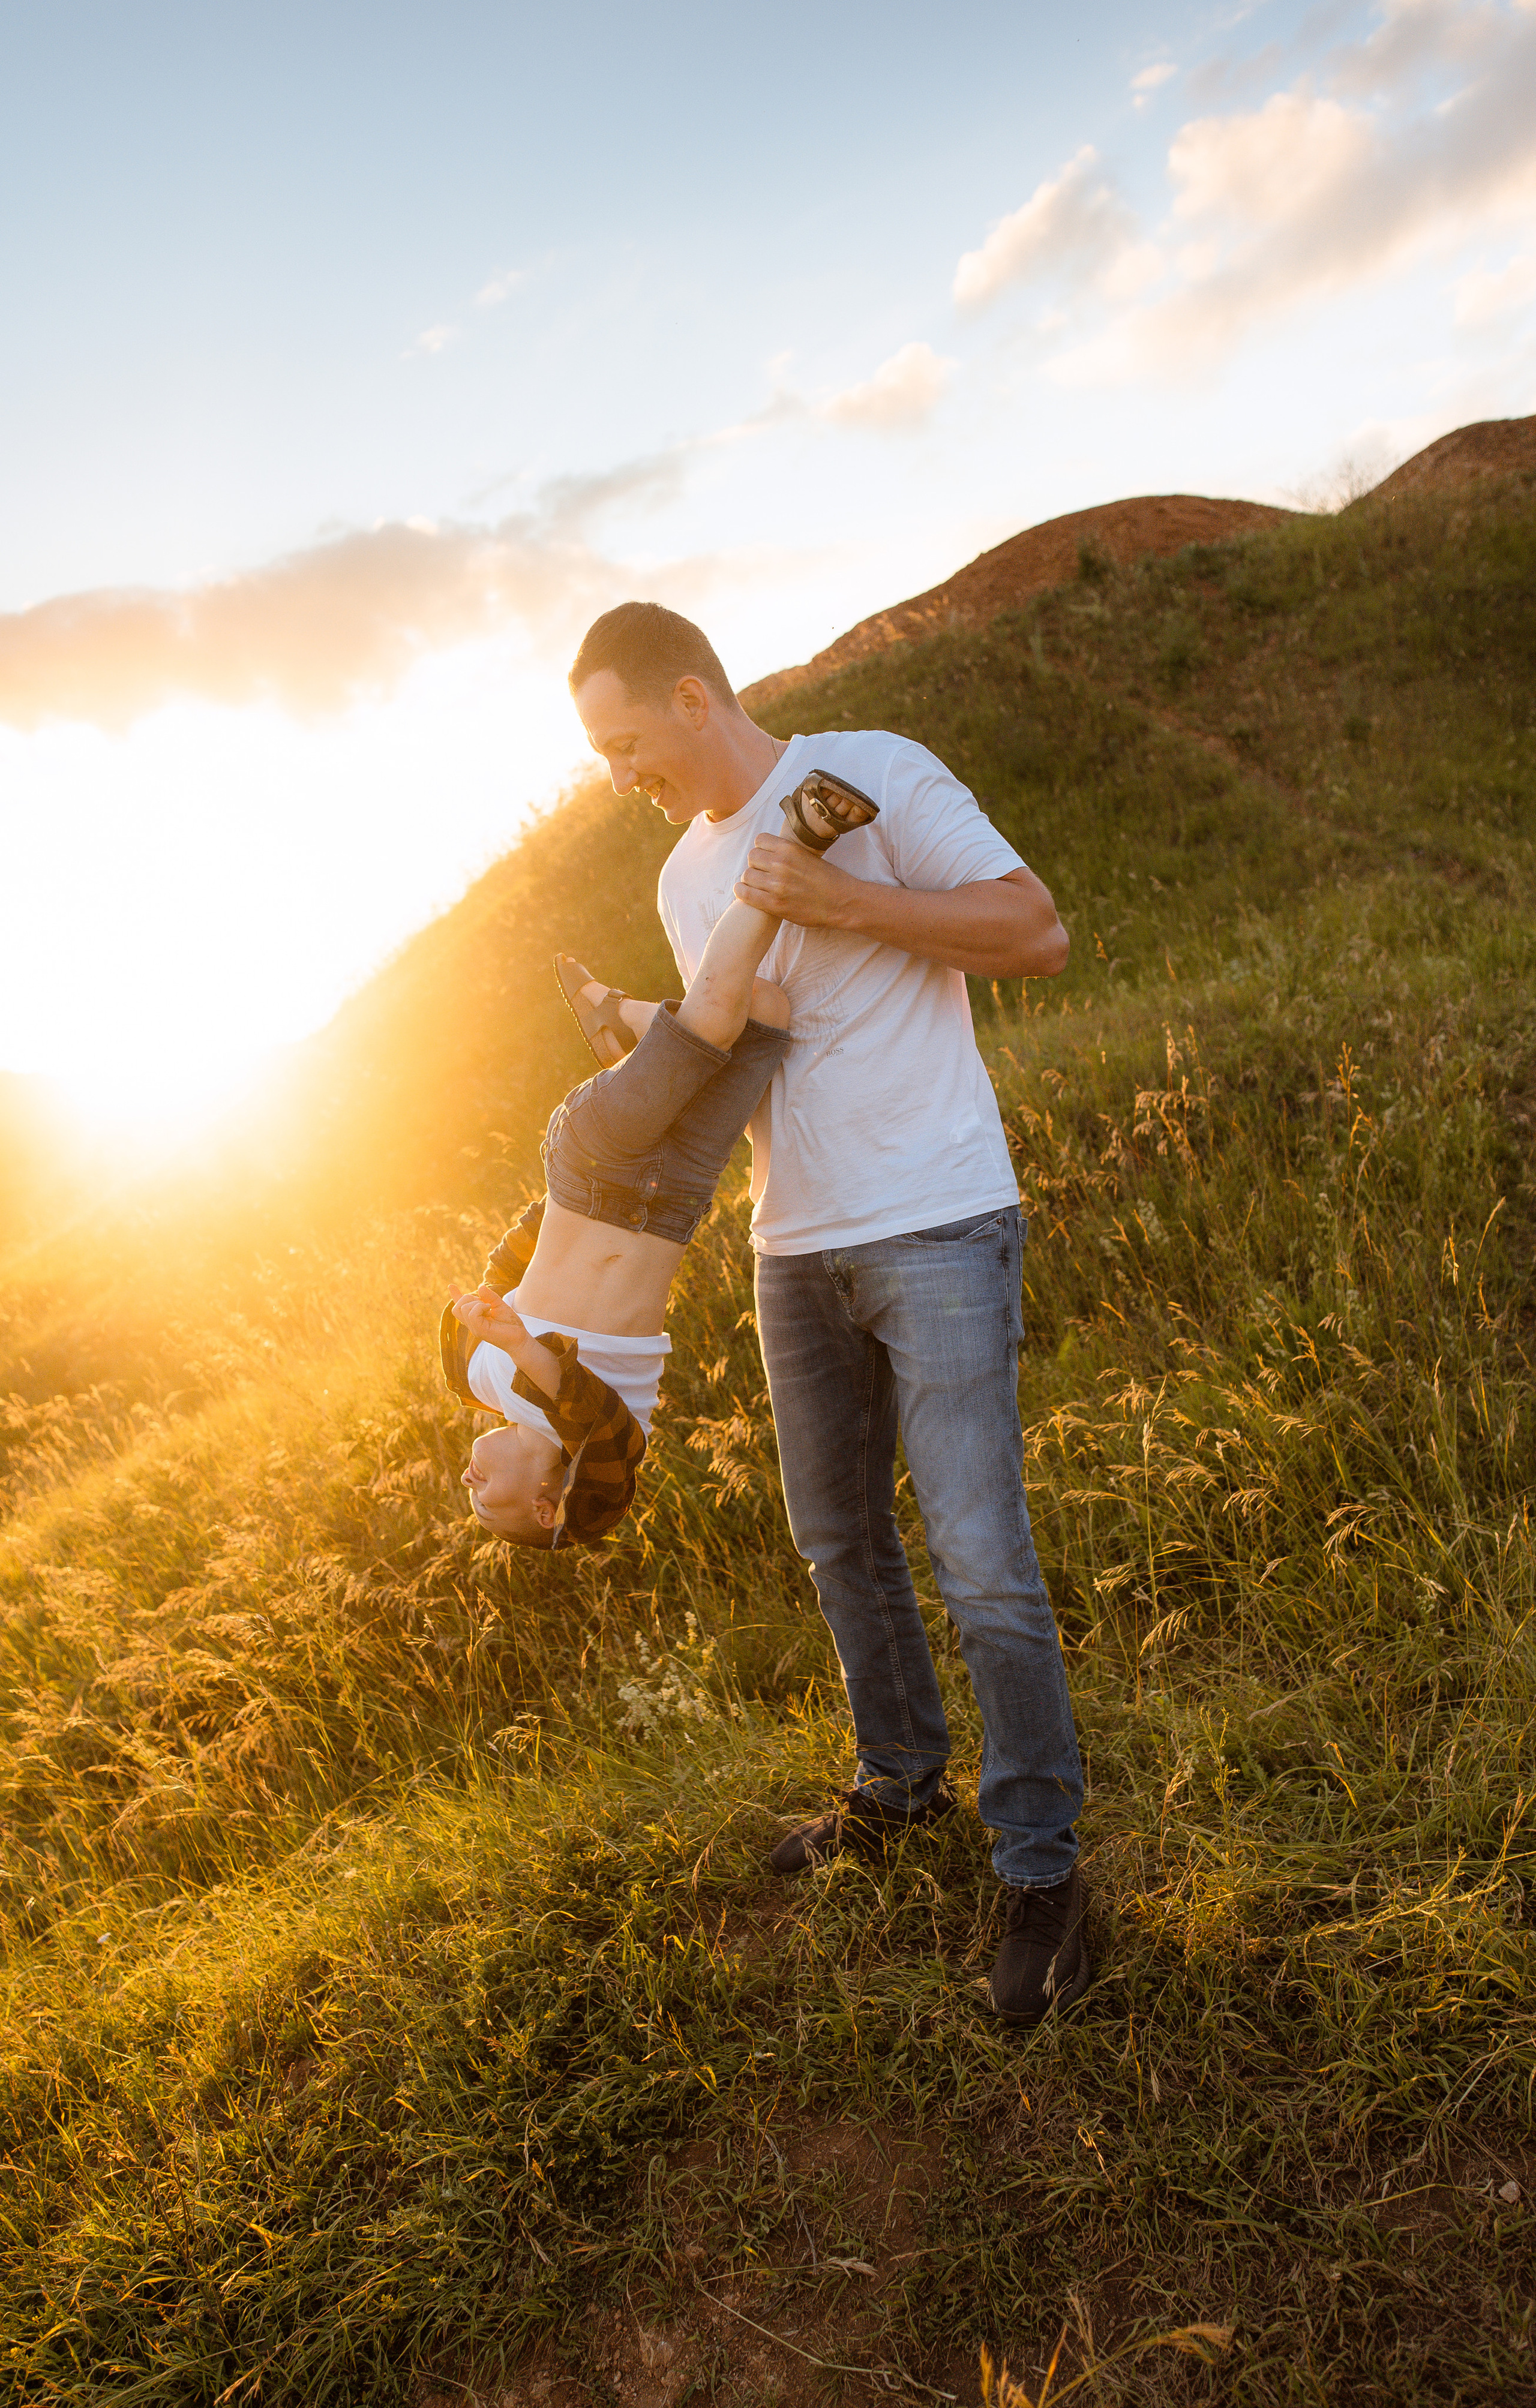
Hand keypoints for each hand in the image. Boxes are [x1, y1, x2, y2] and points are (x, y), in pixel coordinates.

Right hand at [451, 1285, 527, 1352]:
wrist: (520, 1338)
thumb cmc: (510, 1323)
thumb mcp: (500, 1305)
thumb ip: (490, 1297)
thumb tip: (480, 1287)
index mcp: (475, 1318)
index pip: (460, 1308)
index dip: (455, 1296)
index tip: (451, 1286)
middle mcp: (472, 1324)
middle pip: (457, 1307)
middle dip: (468, 1297)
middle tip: (485, 1303)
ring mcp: (474, 1328)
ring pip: (463, 1308)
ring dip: (476, 1303)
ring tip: (489, 1308)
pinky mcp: (480, 1331)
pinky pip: (472, 1314)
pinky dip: (480, 1307)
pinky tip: (490, 1310)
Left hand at [734, 834, 856, 927]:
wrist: (843, 902)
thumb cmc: (829, 879)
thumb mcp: (808, 856)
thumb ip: (788, 853)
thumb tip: (768, 852)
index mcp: (790, 848)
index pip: (760, 840)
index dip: (762, 849)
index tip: (767, 858)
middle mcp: (781, 864)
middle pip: (751, 857)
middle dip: (756, 865)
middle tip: (764, 874)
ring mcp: (777, 884)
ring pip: (746, 875)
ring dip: (750, 880)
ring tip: (759, 885)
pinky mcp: (774, 904)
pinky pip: (745, 893)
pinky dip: (743, 892)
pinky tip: (747, 892)